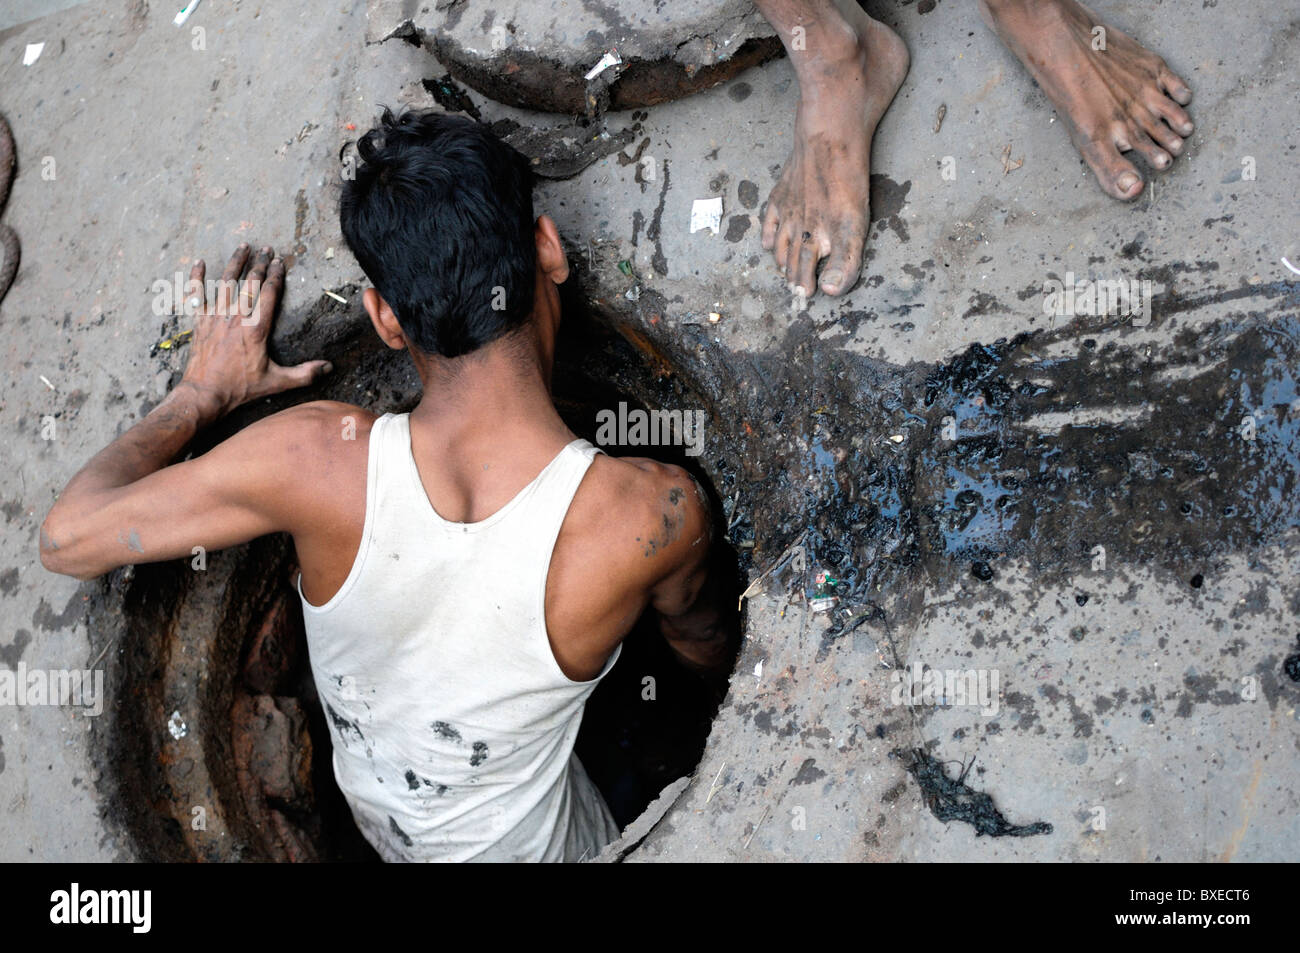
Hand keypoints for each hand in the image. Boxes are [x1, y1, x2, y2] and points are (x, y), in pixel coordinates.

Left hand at [178, 244, 331, 415]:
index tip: (280, 262)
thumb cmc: (240, 388)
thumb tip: (328, 368)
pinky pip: (196, 293)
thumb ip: (304, 374)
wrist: (205, 393)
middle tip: (266, 249)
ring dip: (235, 263)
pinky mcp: (199, 321)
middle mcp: (236, 317)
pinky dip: (197, 276)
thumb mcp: (277, 382)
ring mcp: (215, 316)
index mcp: (256, 328)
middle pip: (250, 282)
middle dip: (260, 263)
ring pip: (226, 282)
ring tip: (243, 247)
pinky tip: (199, 262)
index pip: (269, 293)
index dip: (276, 275)